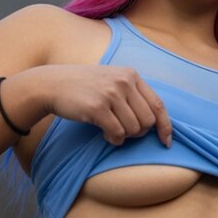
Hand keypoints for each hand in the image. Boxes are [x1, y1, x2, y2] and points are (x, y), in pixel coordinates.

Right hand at [23, 64, 171, 145]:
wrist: (52, 84)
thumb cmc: (84, 87)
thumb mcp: (112, 80)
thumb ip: (133, 94)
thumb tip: (155, 121)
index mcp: (131, 75)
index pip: (158, 105)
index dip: (165, 126)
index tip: (166, 142)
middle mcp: (124, 82)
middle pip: (147, 121)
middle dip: (139, 133)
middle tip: (124, 131)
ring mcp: (111, 94)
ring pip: (133, 129)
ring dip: (124, 136)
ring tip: (111, 130)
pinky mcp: (97, 107)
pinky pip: (117, 133)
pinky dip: (114, 139)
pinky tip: (105, 134)